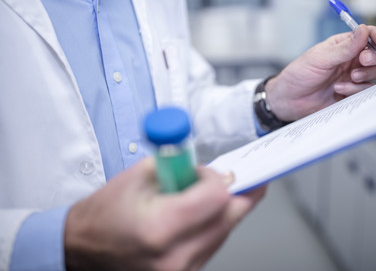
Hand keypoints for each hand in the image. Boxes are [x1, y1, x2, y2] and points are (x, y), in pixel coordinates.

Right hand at [64, 158, 265, 270]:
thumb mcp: (139, 176)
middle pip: (230, 218)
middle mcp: (174, 256)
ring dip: (224, 211)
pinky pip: (213, 247)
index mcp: (160, 227)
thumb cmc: (103, 214)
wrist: (81, 250)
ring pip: (225, 233)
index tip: (211, 171)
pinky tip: (199, 217)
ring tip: (205, 197)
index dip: (218, 177)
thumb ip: (182, 168)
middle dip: (240, 193)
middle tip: (246, 179)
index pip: (217, 197)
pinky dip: (213, 228)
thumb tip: (216, 169)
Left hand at [266, 24, 375, 120]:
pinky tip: (339, 90)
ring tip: (349, 78)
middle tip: (362, 62)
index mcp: (346, 45)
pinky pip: (367, 90)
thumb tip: (364, 30)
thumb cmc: (300, 74)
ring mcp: (355, 76)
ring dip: (367, 75)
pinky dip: (356, 90)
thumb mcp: (320, 57)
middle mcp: (353, 59)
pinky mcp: (354, 93)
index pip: (370, 35)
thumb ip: (345, 47)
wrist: (290, 100)